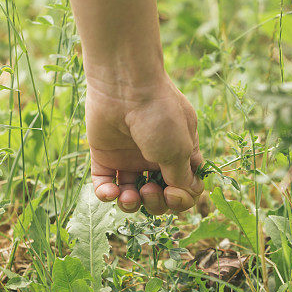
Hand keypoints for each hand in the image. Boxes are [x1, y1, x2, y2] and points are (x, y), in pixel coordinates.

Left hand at [85, 74, 203, 214]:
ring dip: (132, 204)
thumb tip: (184, 196)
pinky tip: (111, 193)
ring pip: (132, 195)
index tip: (174, 192)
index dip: (182, 199)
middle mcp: (156, 157)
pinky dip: (107, 195)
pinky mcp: (105, 156)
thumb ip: (181, 178)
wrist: (125, 86)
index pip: (186, 187)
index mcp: (181, 152)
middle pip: (159, 196)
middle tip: (150, 189)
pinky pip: (105, 185)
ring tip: (129, 196)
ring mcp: (129, 157)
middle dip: (156, 203)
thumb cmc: (160, 114)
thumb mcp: (180, 149)